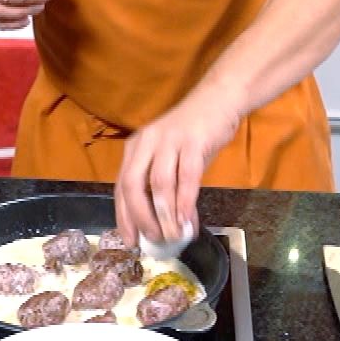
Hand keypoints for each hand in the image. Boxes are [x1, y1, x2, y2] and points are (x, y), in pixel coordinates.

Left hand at [115, 93, 240, 246]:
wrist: (218, 99)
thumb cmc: (194, 133)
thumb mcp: (173, 159)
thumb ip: (169, 188)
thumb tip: (171, 225)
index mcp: (135, 148)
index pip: (122, 186)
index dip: (124, 216)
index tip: (130, 241)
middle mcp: (146, 143)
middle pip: (133, 185)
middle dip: (140, 217)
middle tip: (152, 239)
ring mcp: (168, 141)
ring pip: (159, 183)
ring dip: (164, 214)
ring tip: (172, 236)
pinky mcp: (192, 141)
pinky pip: (186, 177)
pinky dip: (185, 201)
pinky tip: (187, 220)